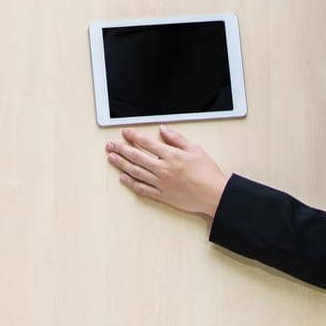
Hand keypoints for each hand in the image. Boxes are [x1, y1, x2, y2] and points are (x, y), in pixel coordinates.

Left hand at [106, 126, 229, 218]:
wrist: (214, 195)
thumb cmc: (207, 173)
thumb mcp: (195, 149)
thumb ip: (177, 138)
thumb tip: (163, 130)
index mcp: (171, 156)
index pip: (147, 143)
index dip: (134, 136)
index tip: (125, 132)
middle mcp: (163, 169)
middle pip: (137, 157)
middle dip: (121, 149)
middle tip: (110, 145)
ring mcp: (161, 183)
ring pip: (136, 172)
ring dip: (122, 164)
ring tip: (112, 158)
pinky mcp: (163, 196)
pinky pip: (143, 189)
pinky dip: (132, 183)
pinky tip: (124, 178)